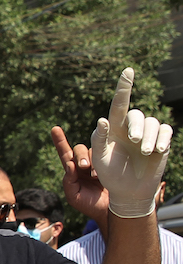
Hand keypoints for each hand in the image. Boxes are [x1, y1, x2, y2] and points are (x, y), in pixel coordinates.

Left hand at [52, 126, 108, 222]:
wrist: (111, 210)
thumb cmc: (89, 205)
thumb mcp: (74, 196)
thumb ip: (68, 182)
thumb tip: (69, 165)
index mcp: (73, 171)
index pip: (65, 153)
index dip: (60, 141)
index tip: (55, 128)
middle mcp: (85, 164)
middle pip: (79, 149)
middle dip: (80, 156)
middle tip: (84, 167)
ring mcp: (100, 162)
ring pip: (94, 151)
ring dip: (93, 161)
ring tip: (96, 177)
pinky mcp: (112, 163)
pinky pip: (108, 154)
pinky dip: (104, 160)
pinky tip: (104, 171)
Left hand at [90, 68, 172, 217]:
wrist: (128, 192)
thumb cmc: (110, 175)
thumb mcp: (99, 158)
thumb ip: (99, 139)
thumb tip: (103, 120)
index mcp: (113, 128)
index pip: (118, 104)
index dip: (123, 87)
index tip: (128, 71)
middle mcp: (130, 127)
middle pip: (137, 115)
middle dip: (137, 127)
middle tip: (134, 141)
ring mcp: (146, 134)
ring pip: (152, 123)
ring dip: (149, 137)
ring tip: (146, 152)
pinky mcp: (160, 141)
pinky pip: (165, 130)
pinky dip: (162, 138)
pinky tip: (158, 151)